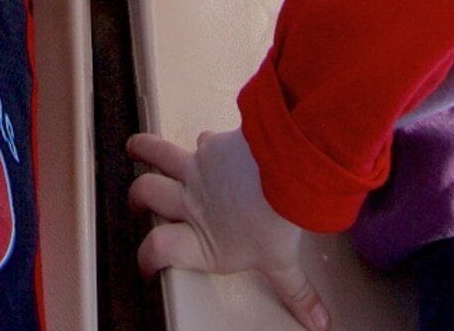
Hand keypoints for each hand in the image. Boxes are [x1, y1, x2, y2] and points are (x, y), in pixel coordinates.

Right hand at [127, 128, 325, 329]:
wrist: (281, 170)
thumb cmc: (274, 218)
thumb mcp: (283, 262)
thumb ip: (296, 292)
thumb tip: (317, 321)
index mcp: (203, 241)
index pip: (158, 250)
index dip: (147, 258)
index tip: (146, 265)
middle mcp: (192, 204)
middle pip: (147, 194)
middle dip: (138, 197)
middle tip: (139, 200)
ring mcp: (197, 171)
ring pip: (159, 155)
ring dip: (145, 150)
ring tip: (136, 147)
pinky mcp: (211, 145)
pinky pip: (203, 140)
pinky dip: (206, 141)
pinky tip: (211, 140)